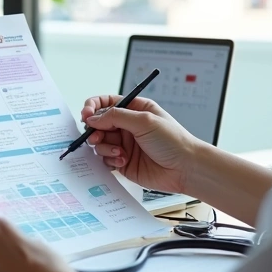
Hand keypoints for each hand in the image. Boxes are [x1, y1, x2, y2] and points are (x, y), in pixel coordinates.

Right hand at [80, 95, 201, 194]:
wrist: (185, 168)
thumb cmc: (173, 141)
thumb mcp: (144, 121)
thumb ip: (115, 116)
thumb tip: (93, 118)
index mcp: (134, 109)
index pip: (106, 102)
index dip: (93, 107)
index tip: (86, 114)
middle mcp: (128, 126)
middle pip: (98, 123)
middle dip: (94, 130)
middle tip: (96, 136)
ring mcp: (125, 144)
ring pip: (99, 142)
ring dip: (104, 147)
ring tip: (119, 152)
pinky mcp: (123, 161)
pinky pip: (105, 158)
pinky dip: (109, 159)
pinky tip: (122, 160)